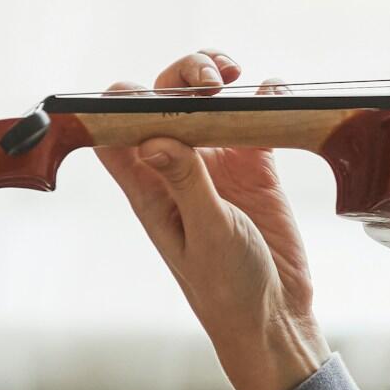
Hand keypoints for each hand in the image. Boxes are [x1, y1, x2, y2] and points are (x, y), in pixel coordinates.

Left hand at [97, 50, 326, 389]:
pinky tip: (273, 95)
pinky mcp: (257, 166)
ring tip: (231, 74)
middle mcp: (177, 167)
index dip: (118, 102)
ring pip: (206, 102)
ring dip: (215, 78)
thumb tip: (153, 138)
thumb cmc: (227, 288)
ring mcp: (218, 164)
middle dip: (178, 77)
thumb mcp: (206, 235)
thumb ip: (185, 184)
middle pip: (162, 102)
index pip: (113, 130)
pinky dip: (263, 98)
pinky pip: (255, 119)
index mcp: (147, 186)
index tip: (141, 90)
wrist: (275, 315)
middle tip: (209, 80)